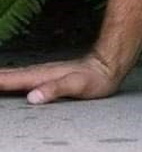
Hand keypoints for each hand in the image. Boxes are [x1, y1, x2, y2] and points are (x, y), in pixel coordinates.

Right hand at [0, 52, 121, 103]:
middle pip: (13, 75)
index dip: (0, 80)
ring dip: (4, 77)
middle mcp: (42, 73)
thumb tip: (32, 97)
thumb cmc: (95, 78)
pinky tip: (13, 82)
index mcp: (44, 75)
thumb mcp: (77, 85)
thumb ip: (55, 89)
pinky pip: (26, 78)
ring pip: (18, 75)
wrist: (108, 66)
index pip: (15, 79)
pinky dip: (14, 79)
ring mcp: (46, 74)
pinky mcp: (50, 77)